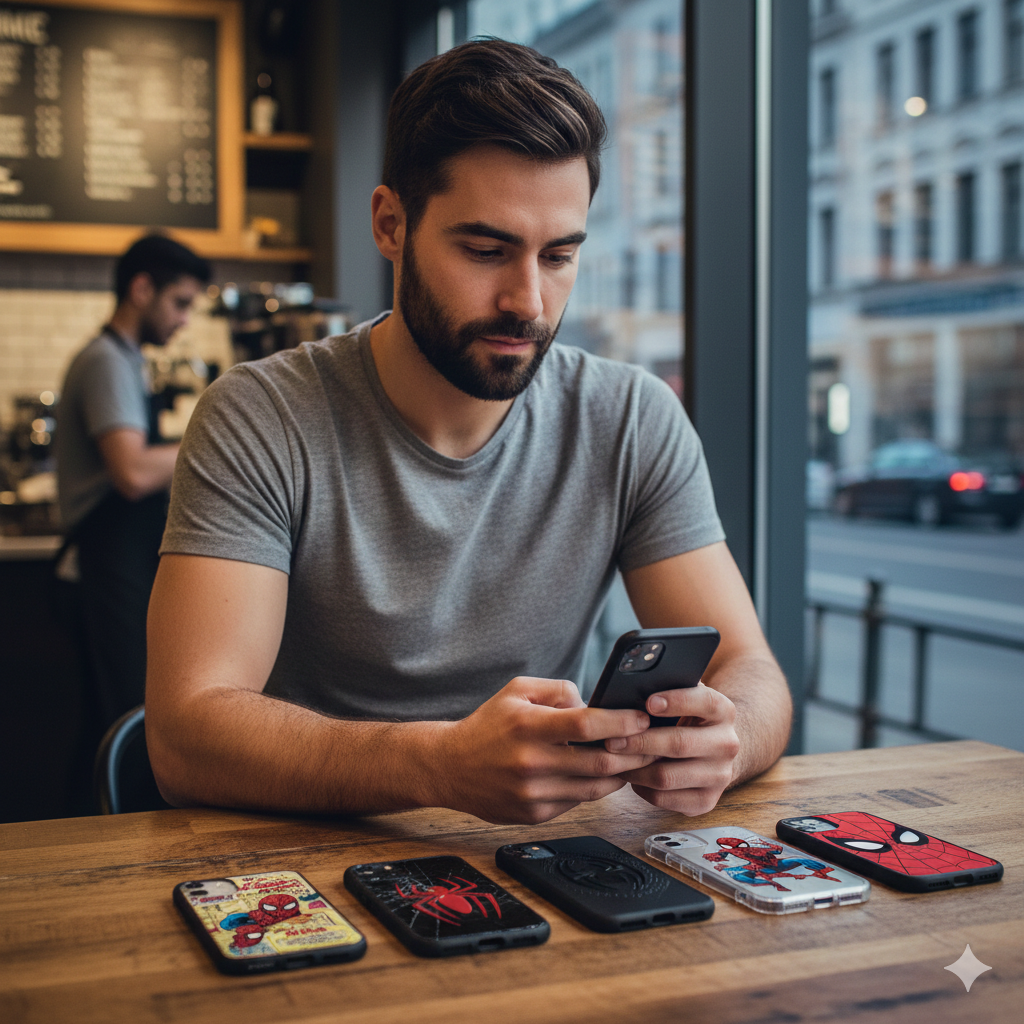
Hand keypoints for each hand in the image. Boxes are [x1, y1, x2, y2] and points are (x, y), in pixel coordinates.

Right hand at [430, 676, 654, 824]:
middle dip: (632, 752)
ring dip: (620, 774)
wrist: (449, 767)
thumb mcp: (517, 691)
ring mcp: (532, 793)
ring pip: (594, 788)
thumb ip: (559, 690)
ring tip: (634, 760)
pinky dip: (594, 788)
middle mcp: (530, 762)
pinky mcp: (533, 815)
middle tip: (652, 743)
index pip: (586, 724)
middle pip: (598, 761)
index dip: (620, 722)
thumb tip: (594, 703)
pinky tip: (603, 775)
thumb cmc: (488, 725)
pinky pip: (577, 802)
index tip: (642, 719)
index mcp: (527, 725)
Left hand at [606, 683, 739, 815]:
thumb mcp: (684, 699)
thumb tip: (632, 687)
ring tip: (615, 760)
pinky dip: (641, 788)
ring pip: (667, 776)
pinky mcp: (706, 801)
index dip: (676, 701)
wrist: (713, 751)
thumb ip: (667, 689)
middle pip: (679, 744)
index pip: (704, 702)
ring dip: (635, 769)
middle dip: (640, 742)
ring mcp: (720, 776)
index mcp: (723, 711)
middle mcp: (727, 744)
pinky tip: (632, 776)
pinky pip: (665, 798)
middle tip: (611, 741)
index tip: (648, 702)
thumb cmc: (686, 718)